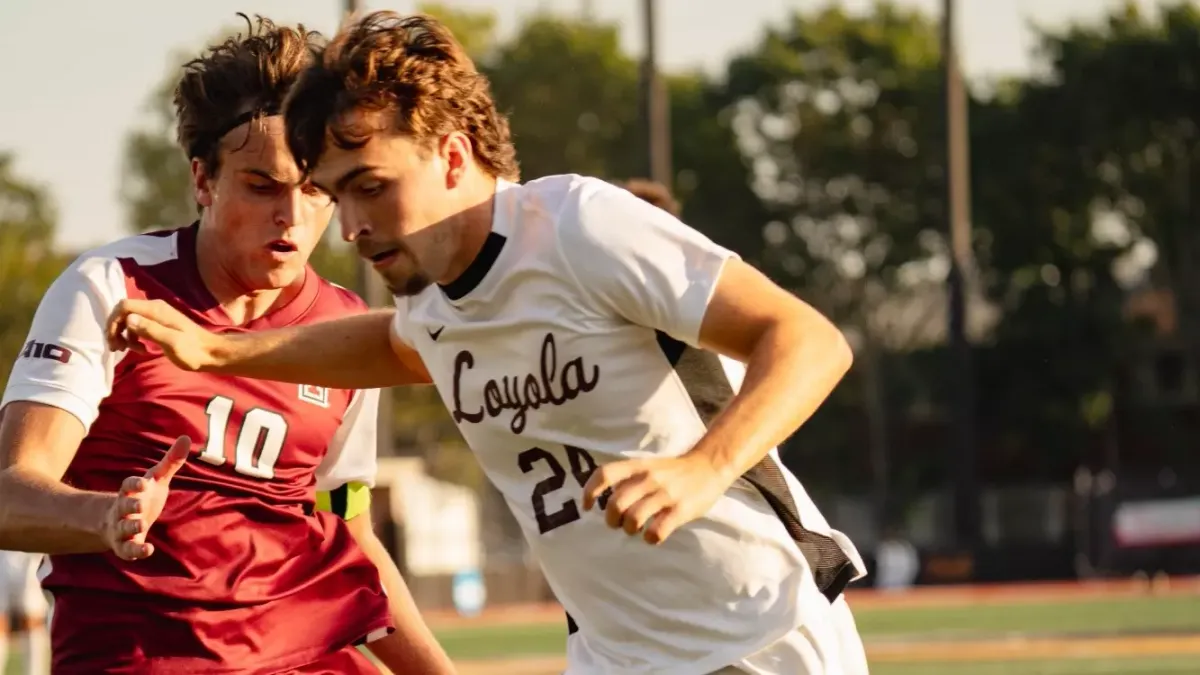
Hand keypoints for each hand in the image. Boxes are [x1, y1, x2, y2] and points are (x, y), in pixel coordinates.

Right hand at [104, 436, 190, 560]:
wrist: (118, 521)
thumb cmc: (142, 496)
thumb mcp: (157, 479)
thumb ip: (170, 461)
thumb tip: (186, 437)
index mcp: (130, 491)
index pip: (128, 485)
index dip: (134, 483)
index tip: (143, 482)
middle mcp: (122, 509)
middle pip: (122, 506)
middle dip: (129, 505)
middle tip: (139, 505)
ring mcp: (121, 528)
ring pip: (122, 528)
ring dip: (130, 526)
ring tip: (141, 524)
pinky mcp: (124, 546)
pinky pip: (127, 550)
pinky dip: (136, 550)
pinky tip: (148, 550)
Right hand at [105, 299, 217, 370]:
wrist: (211, 353)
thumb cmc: (193, 350)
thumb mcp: (171, 342)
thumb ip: (150, 330)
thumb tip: (128, 319)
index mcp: (156, 310)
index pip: (124, 306)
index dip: (113, 321)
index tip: (113, 340)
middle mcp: (155, 308)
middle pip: (125, 312)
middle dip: (116, 329)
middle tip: (117, 348)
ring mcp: (158, 315)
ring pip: (130, 320)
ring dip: (124, 335)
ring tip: (129, 351)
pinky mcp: (160, 324)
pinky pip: (139, 326)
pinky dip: (134, 337)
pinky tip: (140, 349)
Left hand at [581, 454, 730, 544]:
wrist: (710, 466)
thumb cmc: (673, 471)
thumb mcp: (648, 465)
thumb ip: (628, 478)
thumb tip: (602, 501)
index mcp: (638, 466)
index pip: (605, 474)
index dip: (590, 491)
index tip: (587, 506)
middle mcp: (649, 478)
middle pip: (616, 504)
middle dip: (612, 520)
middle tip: (618, 524)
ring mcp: (665, 494)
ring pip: (633, 519)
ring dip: (630, 530)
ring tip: (636, 529)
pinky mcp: (681, 510)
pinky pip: (657, 531)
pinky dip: (651, 538)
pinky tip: (654, 536)